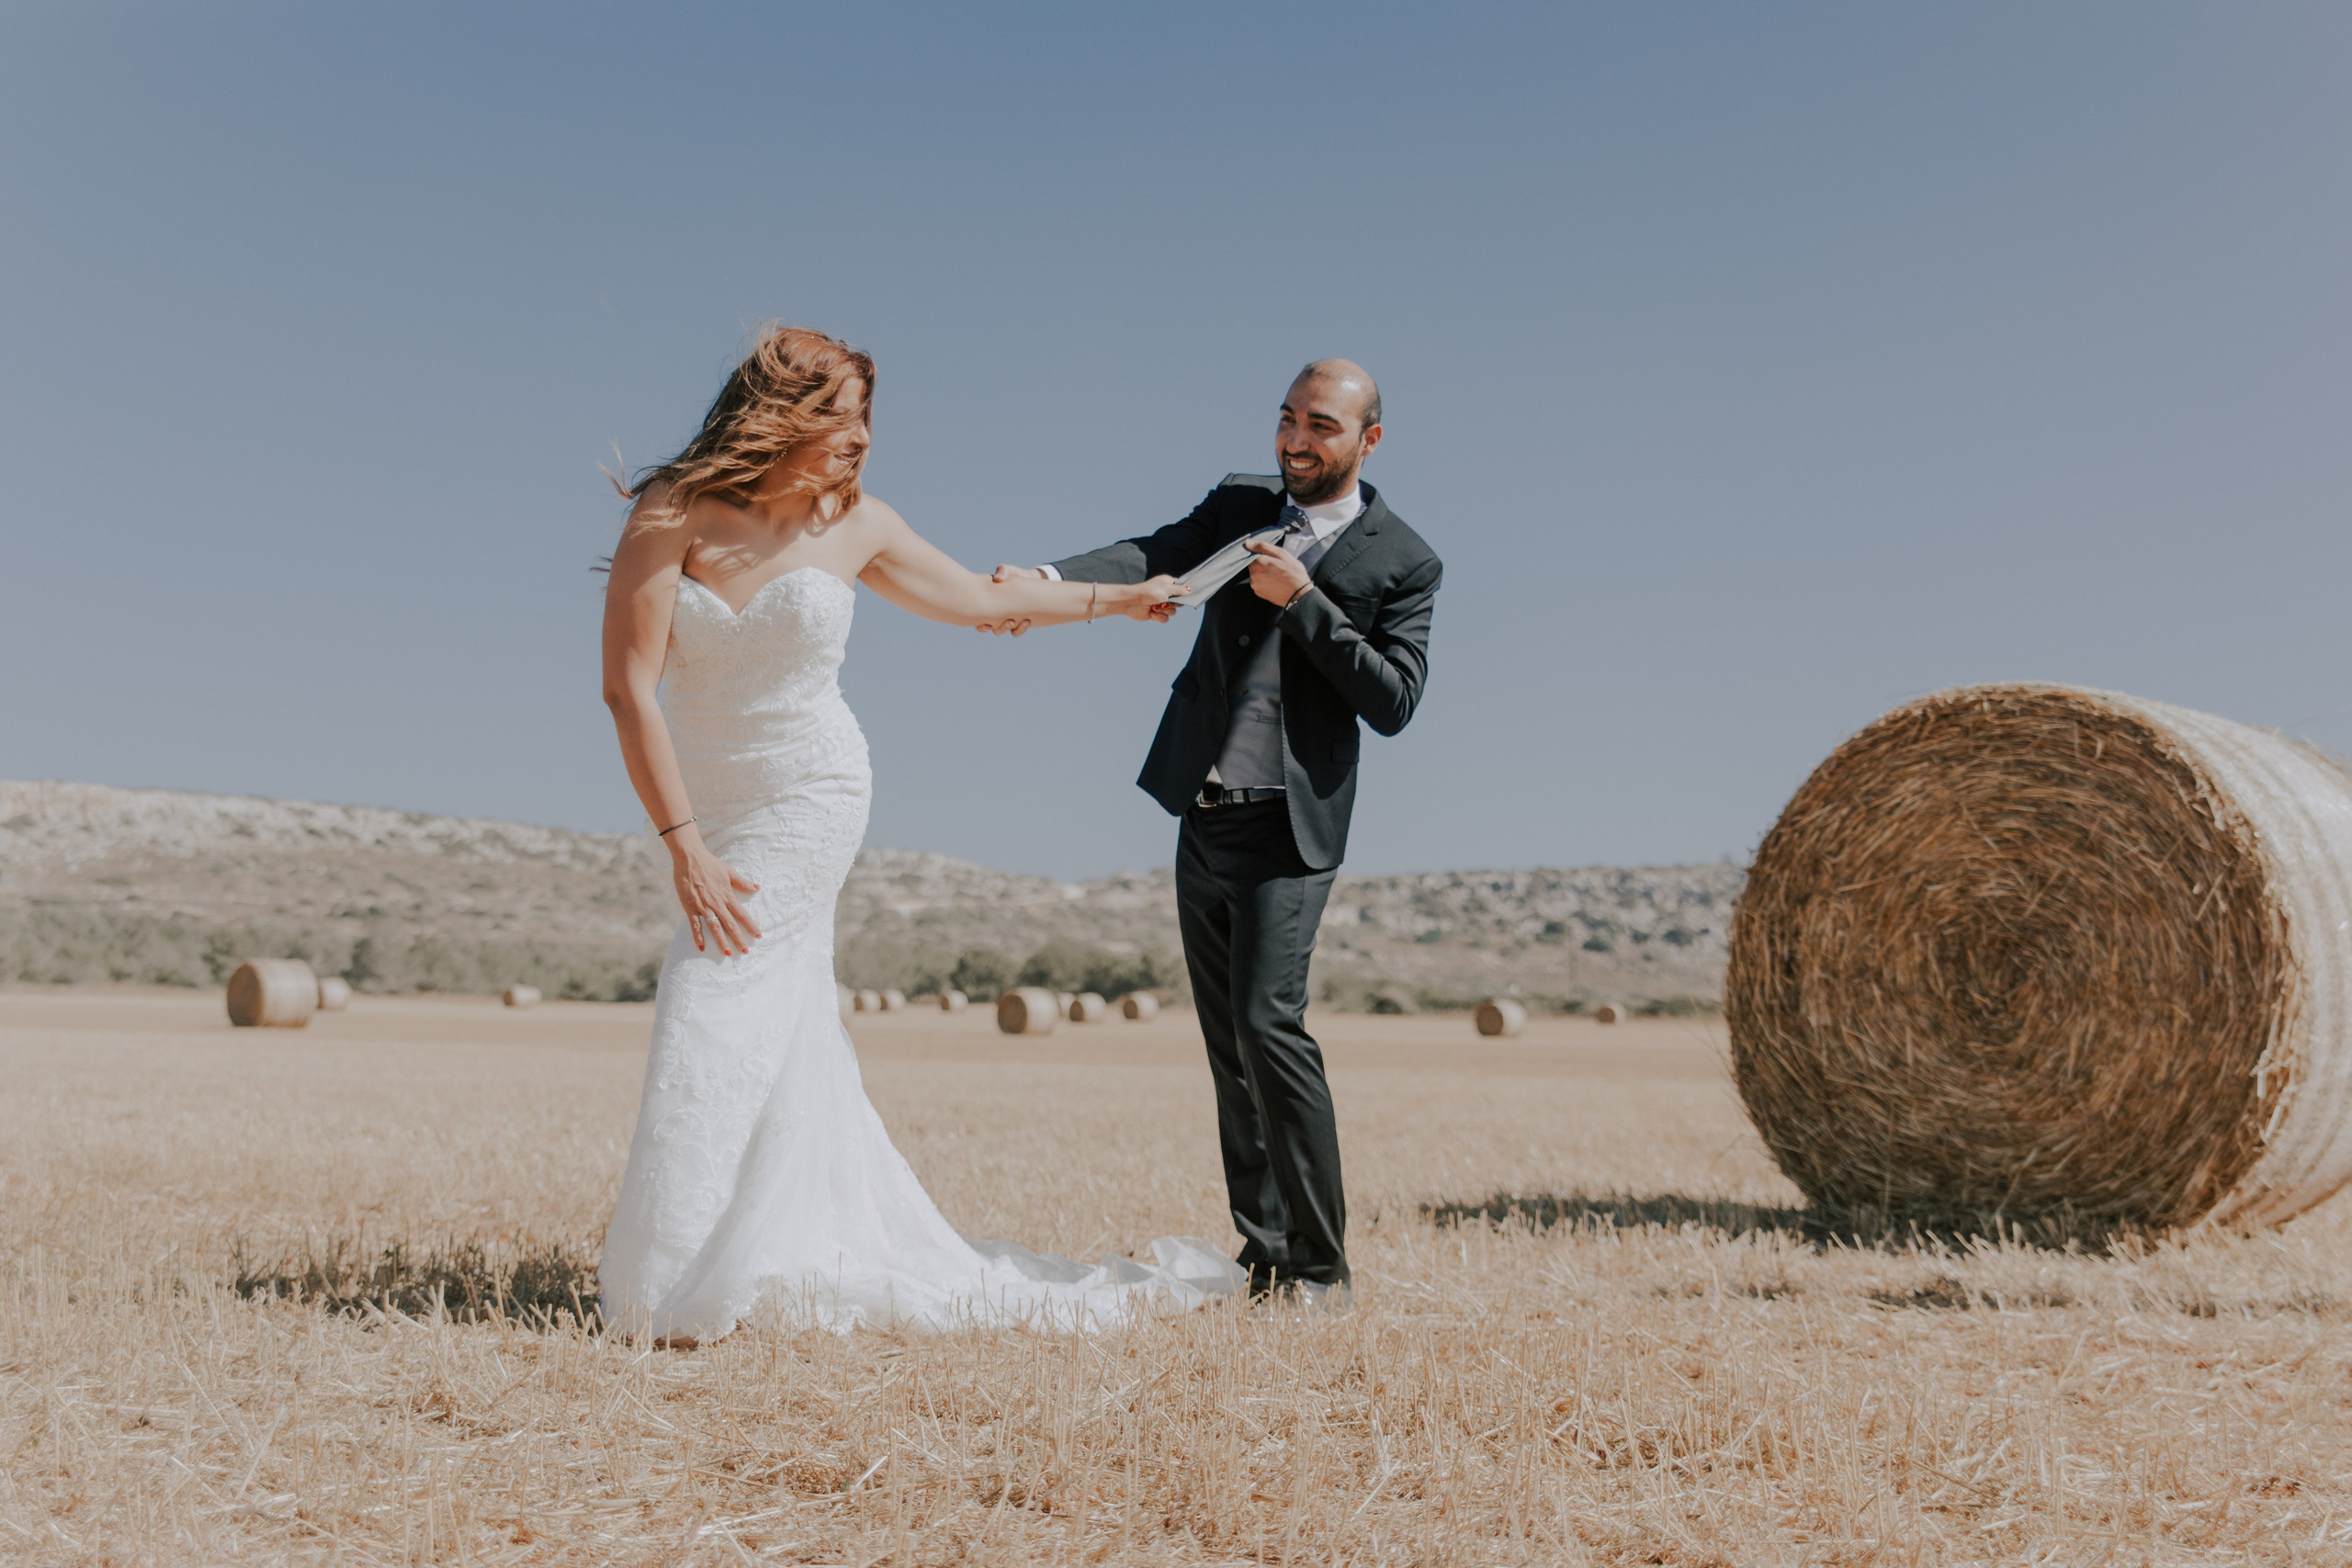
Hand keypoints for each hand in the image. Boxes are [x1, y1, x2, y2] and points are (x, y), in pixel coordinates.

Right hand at [668, 829, 761, 955]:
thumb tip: (757, 887)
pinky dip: (698, 937)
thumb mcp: (729, 871)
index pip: (742, 914)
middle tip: (745, 951)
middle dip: (738, 939)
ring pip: (714, 927)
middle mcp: (717, 903)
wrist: (690, 859)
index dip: (750, 926)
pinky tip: (702, 948)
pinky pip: (695, 926)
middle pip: (730, 924)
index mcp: (727, 896)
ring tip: (727, 953)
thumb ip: (742, 882)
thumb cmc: (710, 864)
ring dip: (721, 941)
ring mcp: (703, 907)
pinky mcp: (690, 908)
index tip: (758, 935)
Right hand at [978, 564, 1045, 635]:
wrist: (1031, 580)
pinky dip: (1020, 629)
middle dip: (986, 627)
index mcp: (985, 603)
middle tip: (993, 623)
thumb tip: (998, 579)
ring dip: (1004, 628)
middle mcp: (993, 613)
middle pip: (984, 627)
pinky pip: (1015, 632)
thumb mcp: (1007, 571)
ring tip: (1012, 621)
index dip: (974, 622)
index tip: (982, 622)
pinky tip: (1026, 621)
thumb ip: (1002, 571)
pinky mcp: (1018, 622)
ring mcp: (1005, 619)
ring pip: (999, 631)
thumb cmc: (1015, 575)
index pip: (974, 616)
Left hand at [1119, 575, 1186, 621]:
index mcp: (1168, 585)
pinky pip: (1165, 619)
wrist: (1132, 602)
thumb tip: (1191, 589)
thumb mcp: (1166, 589)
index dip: (1183, 594)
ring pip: (1172, 612)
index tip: (1184, 597)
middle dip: (1171, 604)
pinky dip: (1159, 617)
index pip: (1181, 589)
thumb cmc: (1148, 592)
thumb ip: (1180, 590)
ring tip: (1155, 607)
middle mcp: (1165, 594)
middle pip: (1178, 603)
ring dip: (1164, 611)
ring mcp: (1161, 604)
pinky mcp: (1156, 614)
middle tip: (1164, 602)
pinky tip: (1151, 612)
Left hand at [1246, 539, 1312, 606]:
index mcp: (1259, 563)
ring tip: (1277, 575)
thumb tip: (1247, 543)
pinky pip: (1258, 583)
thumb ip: (1263, 547)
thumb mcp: (1282, 554)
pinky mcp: (1258, 593)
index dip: (1262, 555)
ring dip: (1263, 572)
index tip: (1272, 558)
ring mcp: (1255, 585)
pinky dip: (1264, 581)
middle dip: (1263, 564)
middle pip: (1253, 564)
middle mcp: (1253, 575)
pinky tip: (1275, 582)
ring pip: (1256, 574)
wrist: (1299, 595)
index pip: (1252, 554)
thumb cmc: (1293, 573)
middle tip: (1277, 566)